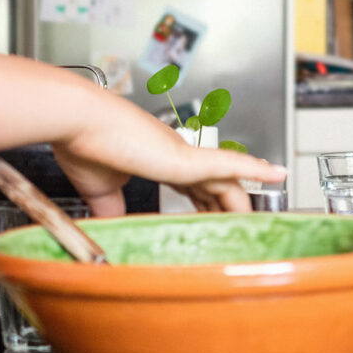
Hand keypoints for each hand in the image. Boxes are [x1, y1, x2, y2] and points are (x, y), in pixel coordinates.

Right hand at [49, 94, 285, 214]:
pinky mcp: (184, 158)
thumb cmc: (83, 143)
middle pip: (217, 186)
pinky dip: (255, 170)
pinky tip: (277, 174)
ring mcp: (184, 154)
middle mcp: (177, 153)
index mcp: (159, 159)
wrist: (76, 121)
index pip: (194, 186)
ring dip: (245, 204)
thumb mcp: (101, 188)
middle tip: (246, 231)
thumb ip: (113, 207)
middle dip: (231, 210)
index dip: (208, 204)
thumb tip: (114, 227)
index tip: (216, 219)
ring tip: (262, 222)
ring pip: (228, 182)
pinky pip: (230, 164)